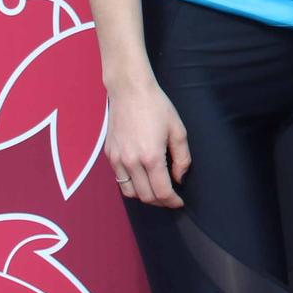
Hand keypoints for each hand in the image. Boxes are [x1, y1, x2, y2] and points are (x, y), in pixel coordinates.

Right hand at [107, 78, 190, 208]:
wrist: (130, 90)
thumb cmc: (157, 107)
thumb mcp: (178, 129)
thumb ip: (182, 158)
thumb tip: (179, 178)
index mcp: (151, 157)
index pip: (162, 192)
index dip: (172, 201)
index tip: (179, 202)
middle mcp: (132, 162)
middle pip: (146, 196)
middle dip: (161, 202)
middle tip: (170, 198)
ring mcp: (118, 159)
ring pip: (130, 192)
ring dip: (144, 196)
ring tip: (156, 191)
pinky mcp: (110, 154)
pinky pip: (119, 179)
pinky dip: (131, 185)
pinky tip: (141, 178)